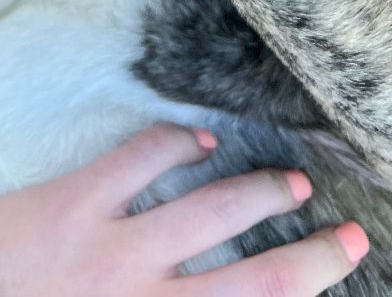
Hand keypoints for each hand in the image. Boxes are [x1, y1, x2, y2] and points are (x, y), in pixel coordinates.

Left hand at [0, 124, 367, 296]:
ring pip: (208, 213)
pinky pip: (141, 160)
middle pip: (254, 282)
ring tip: (294, 183)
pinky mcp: (77, 197)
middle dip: (309, 261)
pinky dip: (177, 145)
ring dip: (257, 194)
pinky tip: (203, 142)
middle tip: (347, 238)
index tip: (331, 280)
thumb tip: (199, 292)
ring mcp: (113, 246)